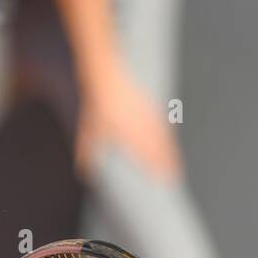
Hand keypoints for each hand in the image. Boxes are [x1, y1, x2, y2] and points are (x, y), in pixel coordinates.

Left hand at [76, 61, 181, 182]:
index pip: (145, 154)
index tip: (161, 179)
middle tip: (174, 177)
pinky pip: (162, 125)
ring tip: (177, 165)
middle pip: (158, 148)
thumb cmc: (96, 106)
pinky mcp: (149, 107)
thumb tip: (81, 171)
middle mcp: (139, 125)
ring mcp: (147, 116)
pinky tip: (171, 142)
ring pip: (163, 137)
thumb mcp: (89, 130)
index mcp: (126, 132)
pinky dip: (168, 136)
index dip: (155, 167)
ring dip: (171, 152)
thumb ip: (86, 152)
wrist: (106, 78)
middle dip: (167, 164)